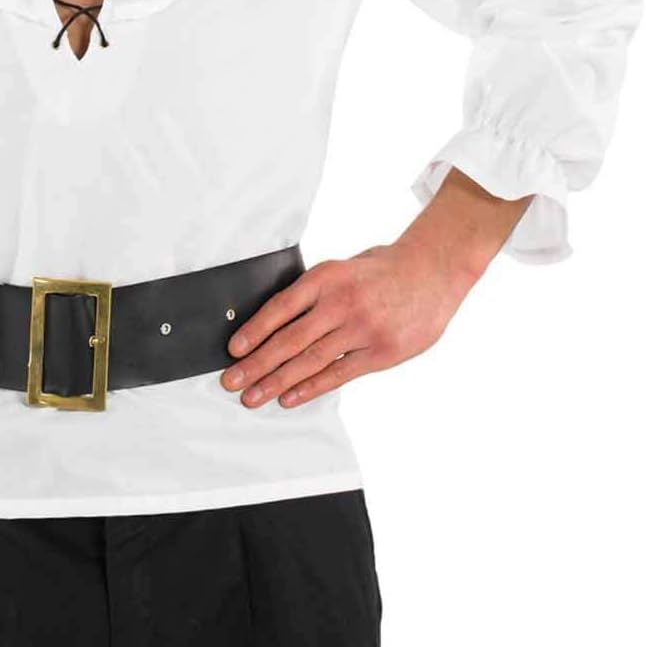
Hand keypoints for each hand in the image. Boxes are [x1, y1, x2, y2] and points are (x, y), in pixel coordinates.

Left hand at [220, 242, 474, 409]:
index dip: (255, 330)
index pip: (281, 307)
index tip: (234, 350)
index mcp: (326, 277)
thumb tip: (274, 320)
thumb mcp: (343, 267)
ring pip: (309, 361)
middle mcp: (341, 303)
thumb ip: (314, 293)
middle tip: (232, 381)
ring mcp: (361, 329)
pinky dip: (311, 388)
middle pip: (289, 340)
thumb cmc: (382, 269)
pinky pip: (338, 374)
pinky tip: (289, 398)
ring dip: (276, 381)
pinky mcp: (381, 352)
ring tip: (253, 396)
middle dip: (256, 364)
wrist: (433, 271)